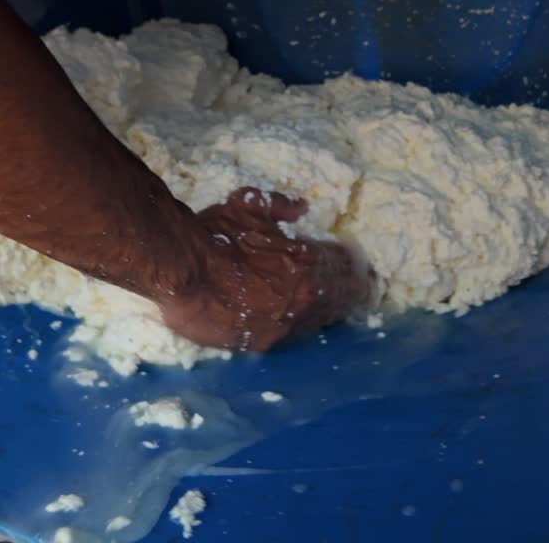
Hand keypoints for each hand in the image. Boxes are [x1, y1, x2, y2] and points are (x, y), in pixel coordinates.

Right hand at [160, 188, 373, 351]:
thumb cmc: (213, 237)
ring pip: (322, 318)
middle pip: (340, 296)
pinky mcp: (263, 343)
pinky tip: (311, 321)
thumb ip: (277, 206)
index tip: (361, 263)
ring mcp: (285, 325)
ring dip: (334, 309)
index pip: (342, 265)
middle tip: (367, 286)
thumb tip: (301, 207)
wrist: (181, 274)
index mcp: (307, 263)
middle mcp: (304, 299)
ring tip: (347, 304)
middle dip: (353, 288)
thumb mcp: (246, 206)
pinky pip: (296, 334)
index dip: (352, 263)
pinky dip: (306, 324)